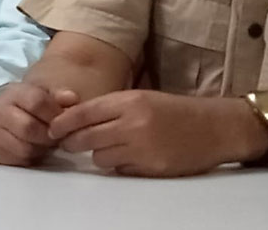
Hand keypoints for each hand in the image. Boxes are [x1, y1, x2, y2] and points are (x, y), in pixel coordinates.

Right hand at [0, 82, 78, 166]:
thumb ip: (62, 98)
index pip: (37, 101)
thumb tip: (71, 99)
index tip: (63, 122)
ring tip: (43, 142)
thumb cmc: (36, 108)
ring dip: (40, 148)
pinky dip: (30, 158)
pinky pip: (17, 159)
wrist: (14, 118)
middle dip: (48, 135)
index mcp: (14, 92)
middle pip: (29, 127)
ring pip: (24, 146)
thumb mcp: (49, 97)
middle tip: (55, 137)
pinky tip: (33, 150)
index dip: (55, 114)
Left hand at [50, 90, 262, 176]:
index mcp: (128, 102)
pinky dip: (120, 166)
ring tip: (110, 148)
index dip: (62, 123)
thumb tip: (73, 118)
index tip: (52, 130)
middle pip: (85, 138)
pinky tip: (131, 158)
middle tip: (69, 143)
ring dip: (99, 154)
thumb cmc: (173, 110)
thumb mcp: (140, 98)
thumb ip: (109, 107)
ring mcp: (143, 148)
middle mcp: (133, 124)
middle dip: (73, 143)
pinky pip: (120, 170)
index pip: (83, 114)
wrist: (215, 127)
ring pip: (99, 158)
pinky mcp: (152, 168)